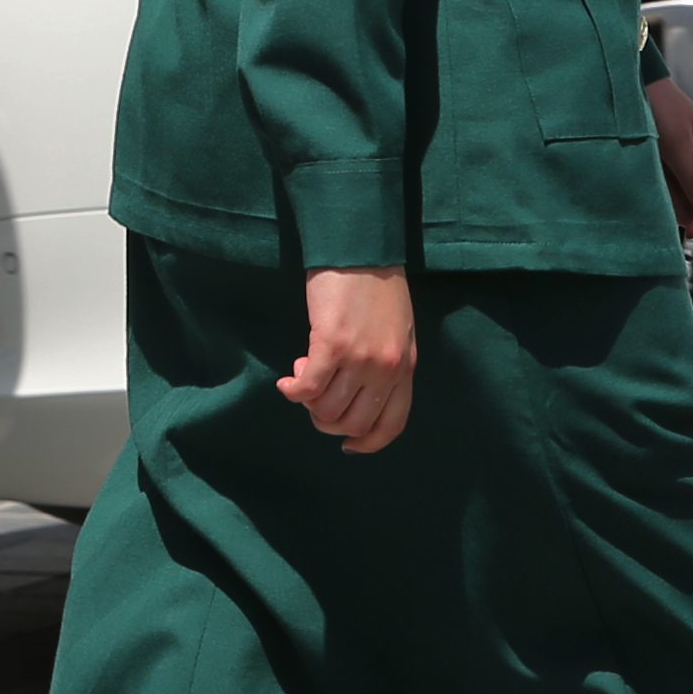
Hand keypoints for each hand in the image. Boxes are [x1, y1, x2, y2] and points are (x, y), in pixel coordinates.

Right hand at [279, 266, 414, 453]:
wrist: (361, 247)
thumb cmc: (377, 285)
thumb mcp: (397, 330)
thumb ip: (382, 363)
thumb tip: (347, 394)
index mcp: (405, 366)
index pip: (391, 423)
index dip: (368, 442)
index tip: (348, 445)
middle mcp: (386, 368)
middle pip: (353, 423)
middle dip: (328, 419)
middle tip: (316, 397)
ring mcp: (360, 358)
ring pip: (326, 409)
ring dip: (309, 402)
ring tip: (303, 375)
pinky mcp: (331, 344)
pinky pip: (308, 388)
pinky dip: (292, 391)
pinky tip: (287, 382)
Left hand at [650, 75, 692, 240]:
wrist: (630, 87)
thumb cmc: (660, 104)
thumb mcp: (679, 143)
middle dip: (690, 213)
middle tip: (670, 206)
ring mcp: (684, 175)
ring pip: (685, 209)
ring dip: (670, 203)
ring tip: (655, 180)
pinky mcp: (664, 177)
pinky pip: (667, 200)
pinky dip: (658, 197)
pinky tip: (648, 182)